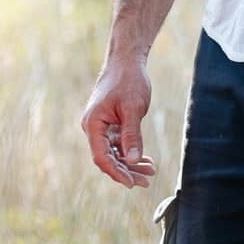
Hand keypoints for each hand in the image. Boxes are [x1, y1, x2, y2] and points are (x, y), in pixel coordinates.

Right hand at [79, 54, 157, 187]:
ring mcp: (101, 127)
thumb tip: (133, 161)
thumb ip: (132, 135)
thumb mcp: (133, 108)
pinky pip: (118, 145)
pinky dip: (131, 153)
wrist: (126, 61)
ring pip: (114, 153)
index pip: (102, 157)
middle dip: (126, 171)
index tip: (131, 183)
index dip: (116, 172)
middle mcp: (93, 127)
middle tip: (147, 182)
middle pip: (108, 158)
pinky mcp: (110, 124)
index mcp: (93, 124)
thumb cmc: (128, 80)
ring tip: (150, 171)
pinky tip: (145, 160)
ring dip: (131, 164)